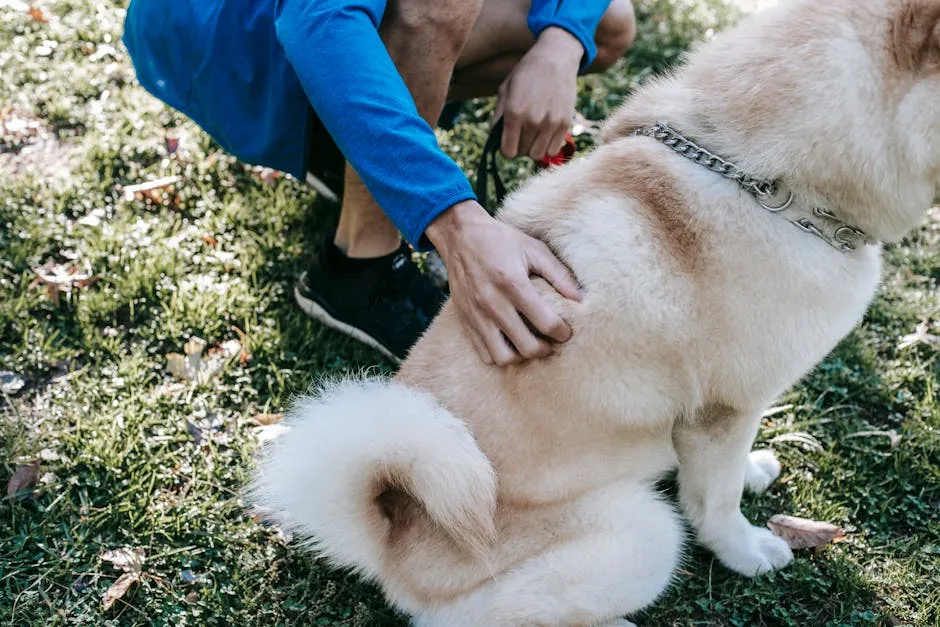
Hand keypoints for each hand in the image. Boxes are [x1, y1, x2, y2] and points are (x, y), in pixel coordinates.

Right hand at [426, 200, 581, 365]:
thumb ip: (559, 274)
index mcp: (512, 283)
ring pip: (503, 357)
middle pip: (526, 346)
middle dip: (545, 350)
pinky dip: (500, 355)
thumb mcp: (533, 249)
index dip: (562, 332)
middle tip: (552, 343)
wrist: (460, 236)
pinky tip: (510, 342)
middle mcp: (493, 303)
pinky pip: (484, 353)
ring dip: (521, 357)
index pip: (545, 323)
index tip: (566, 331)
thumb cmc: (500, 240)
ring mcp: (476, 315)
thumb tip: (580, 299)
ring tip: (530, 345)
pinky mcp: (465, 321)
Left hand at [495, 27, 582, 159]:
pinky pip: (553, 149)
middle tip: (521, 133)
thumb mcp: (505, 89)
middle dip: (519, 146)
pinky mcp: (565, 123)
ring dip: (533, 147)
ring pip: (538, 154)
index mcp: (514, 113)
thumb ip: (498, 117)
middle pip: (522, 153)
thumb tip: (495, 140)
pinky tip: (545, 132)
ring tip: (533, 133)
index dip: (506, 148)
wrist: (555, 58)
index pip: (507, 151)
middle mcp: (533, 121)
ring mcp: (551, 123)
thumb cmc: (526, 73)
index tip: (508, 141)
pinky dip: (547, 145)